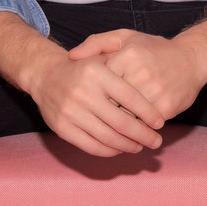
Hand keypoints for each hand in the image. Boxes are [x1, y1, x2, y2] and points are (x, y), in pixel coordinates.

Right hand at [28, 48, 165, 156]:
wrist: (45, 75)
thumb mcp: (103, 54)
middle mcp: (83, 92)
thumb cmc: (84, 67)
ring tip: (141, 146)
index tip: (160, 122)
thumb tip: (151, 85)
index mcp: (97, 72)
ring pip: (107, 137)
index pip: (130, 97)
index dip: (148, 112)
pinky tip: (120, 149)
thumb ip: (126, 65)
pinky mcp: (61, 128)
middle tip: (156, 141)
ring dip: (128, 146)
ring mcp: (70, 111)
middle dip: (143, 135)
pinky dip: (109, 151)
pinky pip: (91, 145)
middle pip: (121, 121)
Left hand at [70, 29, 206, 120]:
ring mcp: (154, 92)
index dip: (92, 94)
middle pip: (110, 103)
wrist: (193, 59)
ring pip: (126, 118)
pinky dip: (135, 130)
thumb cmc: (154, 50)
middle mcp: (140, 73)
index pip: (98, 83)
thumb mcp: (125, 38)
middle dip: (101, 113)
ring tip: (110, 128)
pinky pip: (143, 125)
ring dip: (117, 125)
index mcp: (127, 56)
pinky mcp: (166, 107)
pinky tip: (130, 131)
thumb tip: (71, 57)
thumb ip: (96, 43)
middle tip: (94, 119)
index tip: (88, 100)